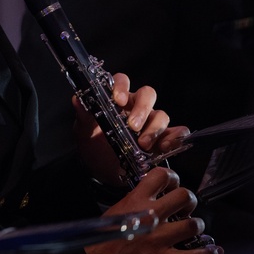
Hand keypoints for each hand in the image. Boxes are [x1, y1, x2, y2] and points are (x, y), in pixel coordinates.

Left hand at [74, 72, 189, 183]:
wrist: (102, 172)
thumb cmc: (94, 146)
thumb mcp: (84, 132)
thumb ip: (84, 116)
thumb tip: (77, 99)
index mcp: (116, 99)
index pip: (122, 81)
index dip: (122, 87)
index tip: (118, 100)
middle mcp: (135, 107)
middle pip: (147, 95)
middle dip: (142, 109)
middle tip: (133, 126)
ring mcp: (150, 123)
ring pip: (161, 114)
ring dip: (154, 128)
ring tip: (143, 144)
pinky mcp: (162, 139)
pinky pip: (176, 133)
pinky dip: (175, 137)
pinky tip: (166, 146)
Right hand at [85, 167, 219, 253]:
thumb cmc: (101, 240)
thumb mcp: (115, 211)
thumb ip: (134, 201)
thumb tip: (148, 196)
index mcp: (136, 201)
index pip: (161, 176)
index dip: (172, 177)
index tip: (173, 183)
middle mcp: (150, 216)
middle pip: (184, 196)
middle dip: (189, 200)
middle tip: (186, 206)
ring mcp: (159, 238)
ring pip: (194, 224)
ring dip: (197, 226)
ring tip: (193, 227)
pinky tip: (213, 251)